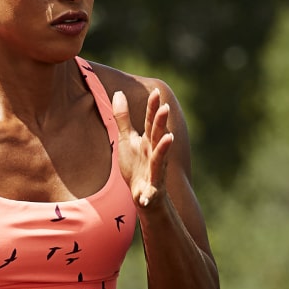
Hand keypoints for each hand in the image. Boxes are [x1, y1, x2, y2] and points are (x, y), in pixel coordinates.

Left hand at [112, 87, 174, 207]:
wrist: (143, 195)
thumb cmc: (137, 165)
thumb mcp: (127, 139)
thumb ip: (123, 118)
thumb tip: (118, 92)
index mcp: (148, 141)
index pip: (151, 122)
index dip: (153, 108)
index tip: (156, 91)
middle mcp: (155, 153)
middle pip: (158, 135)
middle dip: (161, 123)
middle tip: (165, 107)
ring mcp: (155, 171)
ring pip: (160, 159)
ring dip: (164, 149)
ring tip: (170, 138)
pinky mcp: (152, 190)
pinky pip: (151, 192)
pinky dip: (150, 194)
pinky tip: (146, 196)